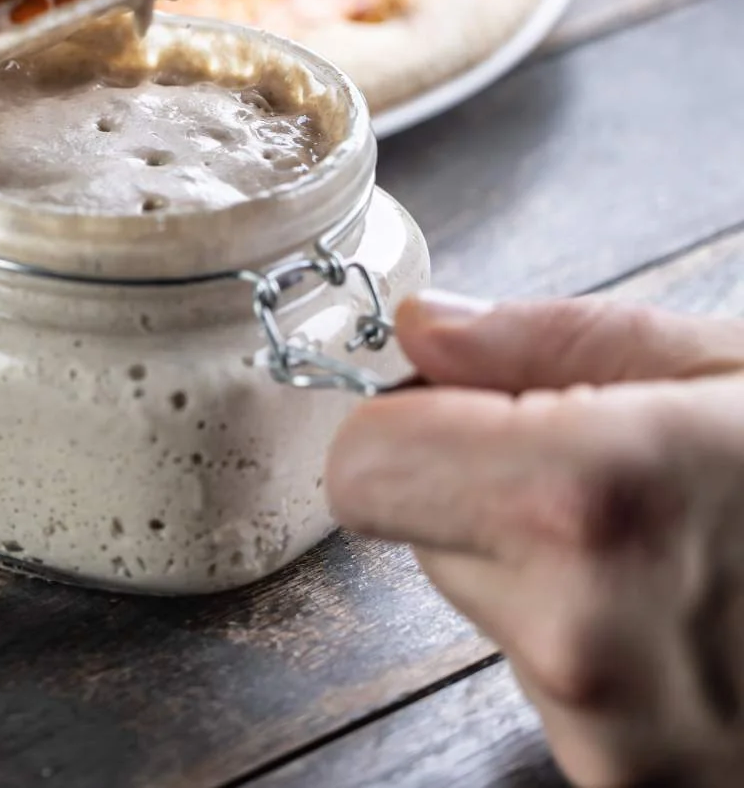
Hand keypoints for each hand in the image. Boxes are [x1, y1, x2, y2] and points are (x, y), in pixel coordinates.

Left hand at [328, 292, 743, 786]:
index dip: (409, 429)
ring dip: (546, 580)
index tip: (472, 411)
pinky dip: (598, 655)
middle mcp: (585, 633)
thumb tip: (424, 329)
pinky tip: (707, 627)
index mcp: (593, 499)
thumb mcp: (736, 367)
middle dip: (484, 497)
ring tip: (691, 557)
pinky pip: (556, 693)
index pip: (360, 468)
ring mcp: (618, 736)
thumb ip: (555, 341)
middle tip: (624, 487)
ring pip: (487, 616)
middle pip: (414, 537)